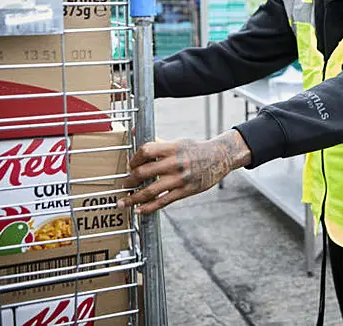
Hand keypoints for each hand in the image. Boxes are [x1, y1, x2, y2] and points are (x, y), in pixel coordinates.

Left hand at [117, 130, 250, 213]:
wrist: (219, 158)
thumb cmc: (196, 149)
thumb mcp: (178, 142)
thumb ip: (157, 142)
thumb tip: (135, 132)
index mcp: (172, 147)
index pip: (146, 151)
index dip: (134, 159)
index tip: (130, 165)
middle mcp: (175, 163)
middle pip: (144, 172)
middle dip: (129, 180)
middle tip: (123, 184)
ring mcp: (180, 179)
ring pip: (150, 191)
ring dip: (133, 198)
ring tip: (123, 202)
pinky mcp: (184, 191)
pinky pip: (163, 202)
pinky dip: (148, 207)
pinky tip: (139, 210)